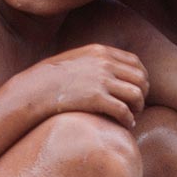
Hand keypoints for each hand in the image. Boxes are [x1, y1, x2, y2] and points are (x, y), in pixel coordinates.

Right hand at [30, 45, 148, 129]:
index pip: (135, 63)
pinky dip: (129, 119)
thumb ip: (95, 61)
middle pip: (141, 78)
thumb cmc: (52, 79)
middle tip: (137, 107)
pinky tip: (125, 125)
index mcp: (100, 51)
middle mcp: (104, 63)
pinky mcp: (96, 99)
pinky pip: (124, 110)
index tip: (137, 91)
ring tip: (132, 116)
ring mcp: (101, 80)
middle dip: (143, 94)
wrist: (33, 90)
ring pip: (137, 94)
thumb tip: (112, 71)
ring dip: (138, 108)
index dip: (141, 78)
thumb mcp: (75, 60)